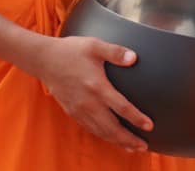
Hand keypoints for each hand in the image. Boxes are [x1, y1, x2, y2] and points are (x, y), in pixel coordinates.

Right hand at [31, 35, 150, 152]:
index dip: (136, 118)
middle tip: (144, 147)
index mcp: (97, 86)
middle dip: (129, 139)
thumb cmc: (70, 51)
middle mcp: (88, 102)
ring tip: (132, 148)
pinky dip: (103, 137)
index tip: (149, 126)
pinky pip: (91, 129)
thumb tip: (134, 57)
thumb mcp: (94, 45)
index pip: (121, 107)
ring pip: (101, 132)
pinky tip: (111, 138)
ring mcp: (80, 110)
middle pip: (112, 128)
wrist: (44, 60)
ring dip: (118, 142)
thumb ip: (115, 52)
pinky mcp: (73, 112)